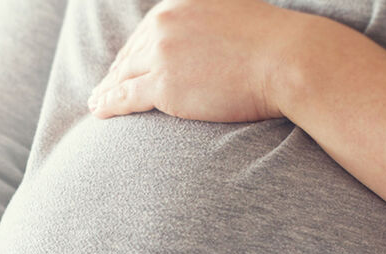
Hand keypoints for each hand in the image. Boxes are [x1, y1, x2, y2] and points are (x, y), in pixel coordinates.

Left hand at [88, 0, 307, 122]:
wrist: (289, 60)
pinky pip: (125, 96)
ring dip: (106, 90)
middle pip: (131, 52)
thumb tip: (211, 34)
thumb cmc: (275, 44)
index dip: (134, 52)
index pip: (148, 30)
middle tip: (104, 87)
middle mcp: (165, 23)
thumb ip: (213, 21)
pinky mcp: (164, 86)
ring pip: (122, 75)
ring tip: (96, 103)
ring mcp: (162, 54)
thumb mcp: (236, 14)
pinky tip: (98, 110)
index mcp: (180, 4)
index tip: (125, 65)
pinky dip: (108, 104)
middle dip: (116, 71)